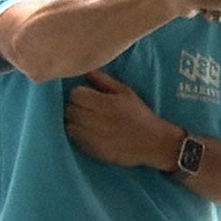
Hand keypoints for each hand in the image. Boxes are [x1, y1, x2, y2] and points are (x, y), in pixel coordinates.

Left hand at [64, 70, 178, 167]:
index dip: (79, 95)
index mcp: (105, 103)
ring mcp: (93, 136)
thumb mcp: (126, 92)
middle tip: (85, 110)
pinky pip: (74, 140)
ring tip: (84, 122)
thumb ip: (104, 80)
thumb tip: (86, 70)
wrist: (153, 142)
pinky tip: (88, 134)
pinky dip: (77, 135)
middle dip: (74, 108)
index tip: (86, 98)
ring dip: (73, 122)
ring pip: (68, 125)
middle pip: (69, 109)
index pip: (75, 94)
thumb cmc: (139, 115)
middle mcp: (97, 119)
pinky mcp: (93, 150)